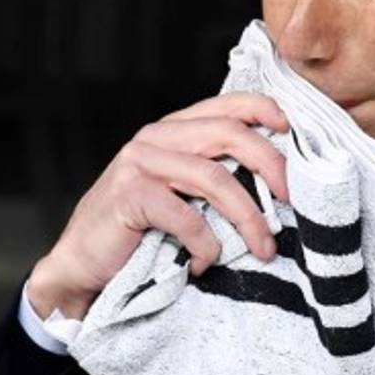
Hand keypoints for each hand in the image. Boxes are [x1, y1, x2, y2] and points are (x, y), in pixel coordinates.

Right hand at [27, 92, 289, 320]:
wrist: (81, 269)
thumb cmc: (138, 236)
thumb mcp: (179, 198)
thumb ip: (213, 180)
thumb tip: (277, 187)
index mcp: (171, 131)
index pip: (225, 105)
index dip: (263, 110)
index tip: (292, 130)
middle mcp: (155, 138)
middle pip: (229, 134)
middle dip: (270, 166)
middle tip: (290, 202)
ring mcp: (138, 163)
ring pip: (214, 177)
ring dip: (247, 217)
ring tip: (263, 248)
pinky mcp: (128, 195)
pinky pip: (185, 216)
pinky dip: (205, 244)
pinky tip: (204, 263)